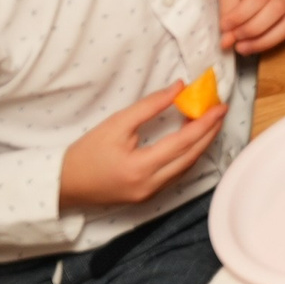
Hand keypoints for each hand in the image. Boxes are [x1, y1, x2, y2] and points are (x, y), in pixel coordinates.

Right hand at [58, 83, 221, 209]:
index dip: (205, 123)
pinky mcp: (147, 196)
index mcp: (141, 168)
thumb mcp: (116, 123)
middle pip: (190, 157)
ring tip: (210, 122)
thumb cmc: (86, 153)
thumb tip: (179, 87)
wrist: (63, 184)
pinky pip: (175, 175)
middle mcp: (150, 185)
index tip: (220, 106)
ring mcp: (149, 194)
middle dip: (209, 133)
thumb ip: (150, 105)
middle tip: (221, 112)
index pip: (183, 143)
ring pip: (186, 168)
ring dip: (200, 145)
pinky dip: (187, 156)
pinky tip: (191, 140)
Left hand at [217, 0, 284, 53]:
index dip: (241, 16)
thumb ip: (227, 13)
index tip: (224, 27)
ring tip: (243, 47)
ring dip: (264, 41)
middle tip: (234, 40)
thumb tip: (227, 43)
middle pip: (277, 9)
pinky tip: (256, 43)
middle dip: (253, 30)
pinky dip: (273, 39)